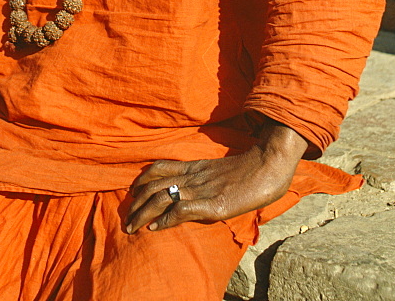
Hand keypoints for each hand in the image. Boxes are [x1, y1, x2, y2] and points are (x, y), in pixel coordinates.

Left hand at [125, 121, 306, 233]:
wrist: (267, 166)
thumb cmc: (249, 171)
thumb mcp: (219, 170)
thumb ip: (205, 177)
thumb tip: (195, 190)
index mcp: (195, 166)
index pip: (159, 167)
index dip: (142, 179)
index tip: (133, 192)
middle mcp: (193, 176)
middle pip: (154, 184)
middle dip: (136, 203)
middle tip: (127, 218)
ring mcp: (201, 189)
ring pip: (161, 197)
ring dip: (143, 214)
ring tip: (132, 227)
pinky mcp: (211, 203)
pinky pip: (180, 209)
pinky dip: (164, 219)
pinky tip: (155, 228)